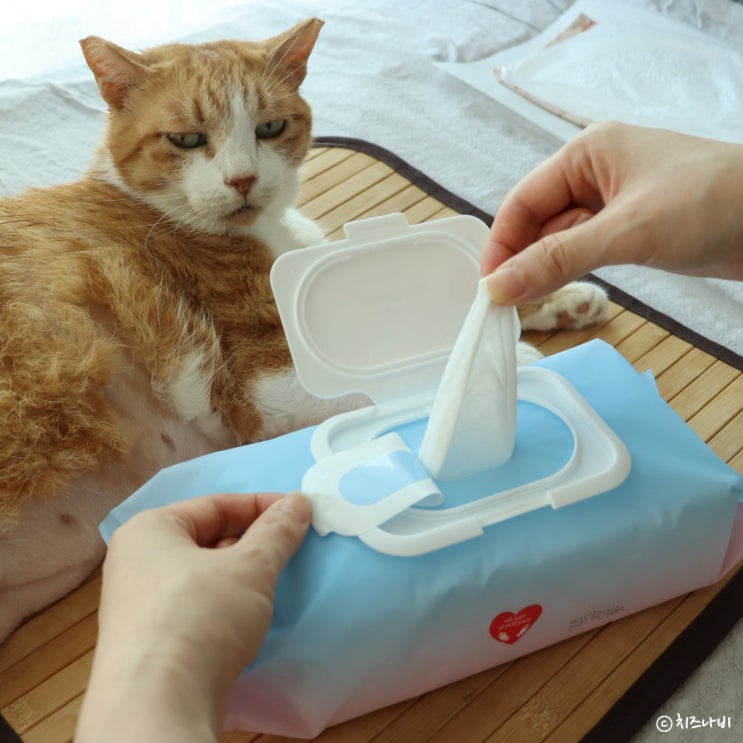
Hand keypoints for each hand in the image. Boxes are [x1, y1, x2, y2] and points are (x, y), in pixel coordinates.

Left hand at [76, 491, 310, 742]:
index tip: (299, 513)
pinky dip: (224, 605)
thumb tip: (297, 503)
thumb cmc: (199, 617)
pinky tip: (249, 617)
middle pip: (207, 538)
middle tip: (292, 547)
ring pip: (202, 576)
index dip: (262, 506)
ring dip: (241, 576)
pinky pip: (194, 608)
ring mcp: (138, 605)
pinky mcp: (148, 642)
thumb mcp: (250, 567)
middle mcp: (136, 562)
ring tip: (276, 581)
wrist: (157, 706)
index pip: (216, 505)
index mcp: (150, 530)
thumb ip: (277, 531)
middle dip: (252, 542)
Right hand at [483, 122, 742, 303]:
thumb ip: (557, 260)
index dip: (501, 245)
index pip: (523, 202)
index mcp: (586, 153)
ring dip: (544, 270)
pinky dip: (569, 271)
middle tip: (505, 305)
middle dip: (521, 261)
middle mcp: (594, 173)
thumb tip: (499, 288)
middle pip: (538, 222)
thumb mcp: (625, 232)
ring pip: (559, 239)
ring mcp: (613, 202)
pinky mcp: (630, 228)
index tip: (488, 288)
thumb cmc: (710, 204)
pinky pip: (584, 250)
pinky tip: (557, 292)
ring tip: (527, 305)